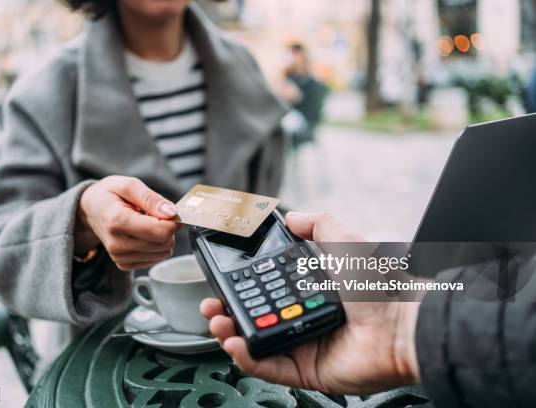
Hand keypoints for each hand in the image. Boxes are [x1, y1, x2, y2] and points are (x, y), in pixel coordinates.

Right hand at [75, 176, 179, 270]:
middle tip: (156, 216)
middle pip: (163, 244)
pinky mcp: (123, 264)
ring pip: (162, 253)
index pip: (159, 231)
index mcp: (117, 221)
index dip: (173, 221)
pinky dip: (155, 247)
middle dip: (168, 228)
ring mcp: (119, 256)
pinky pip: (155, 259)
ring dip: (162, 238)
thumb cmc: (110, 195)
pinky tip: (143, 235)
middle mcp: (116, 243)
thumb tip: (172, 213)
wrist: (91, 210)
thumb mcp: (129, 185)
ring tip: (147, 224)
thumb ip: (152, 199)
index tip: (169, 212)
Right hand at [200, 212, 420, 394]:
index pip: (265, 290)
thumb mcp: (344, 242)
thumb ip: (318, 225)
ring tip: (218, 323)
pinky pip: (270, 368)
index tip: (222, 282)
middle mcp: (303, 317)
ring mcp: (304, 345)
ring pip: (257, 344)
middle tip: (212, 306)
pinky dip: (249, 359)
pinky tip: (236, 344)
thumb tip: (293, 216)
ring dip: (231, 335)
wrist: (403, 324)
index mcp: (308, 291)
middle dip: (227, 313)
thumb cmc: (379, 285)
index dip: (240, 288)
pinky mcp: (307, 370)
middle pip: (255, 318)